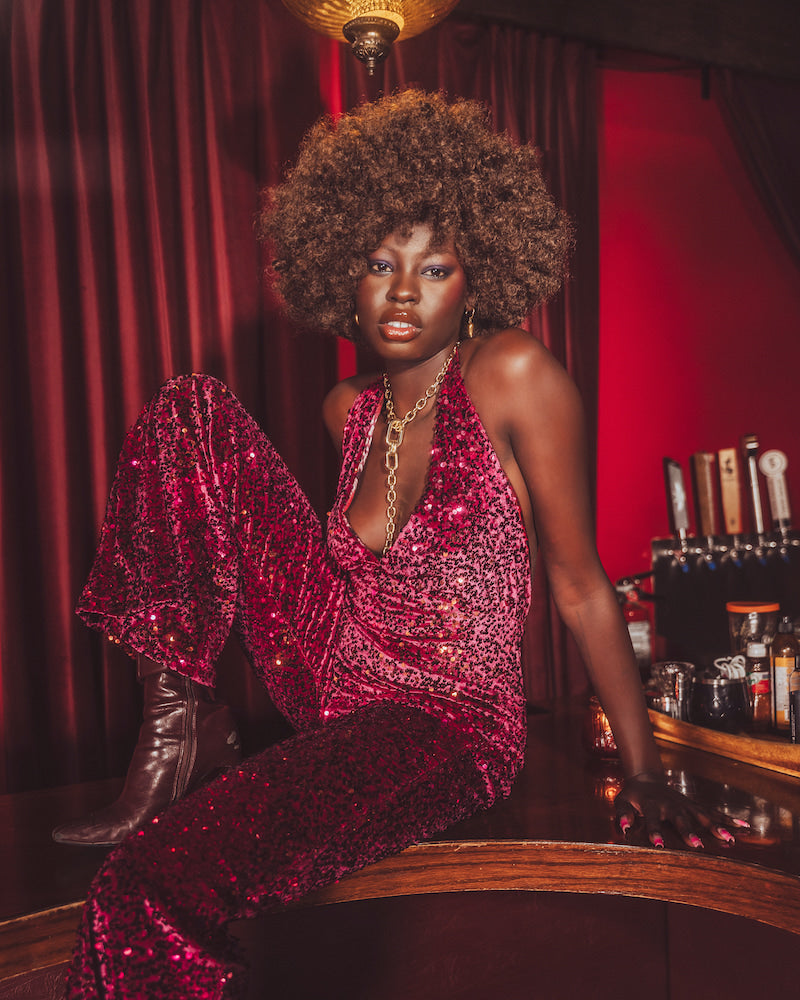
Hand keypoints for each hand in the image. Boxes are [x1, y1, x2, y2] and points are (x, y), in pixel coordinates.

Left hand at [614, 771, 739, 848]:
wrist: (647, 778)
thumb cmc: (633, 795)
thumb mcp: (622, 801)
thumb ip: (622, 813)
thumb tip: (623, 828)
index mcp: (653, 804)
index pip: (653, 818)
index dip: (655, 831)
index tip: (658, 845)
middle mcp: (672, 804)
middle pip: (682, 818)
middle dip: (689, 831)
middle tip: (698, 846)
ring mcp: (686, 804)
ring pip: (702, 815)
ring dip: (715, 826)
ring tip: (729, 839)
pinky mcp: (695, 805)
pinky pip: (713, 812)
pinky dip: (728, 819)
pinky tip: (745, 826)